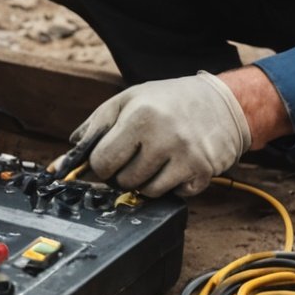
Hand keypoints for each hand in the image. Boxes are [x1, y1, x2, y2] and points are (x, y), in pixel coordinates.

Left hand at [71, 72, 250, 197]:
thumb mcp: (130, 99)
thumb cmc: (169, 101)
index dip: (101, 164)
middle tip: (136, 156)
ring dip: (146, 181)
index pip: (103, 161)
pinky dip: (171, 186)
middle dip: (124, 173)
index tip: (109, 159)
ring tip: (156, 159)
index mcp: (140, 116)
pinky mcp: (203, 173)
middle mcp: (164, 137)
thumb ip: (97, 125)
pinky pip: (173, 195)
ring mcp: (186, 157)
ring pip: (147, 192)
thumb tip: (70, 155)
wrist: (224, 102)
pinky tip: (176, 165)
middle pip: (124, 181)